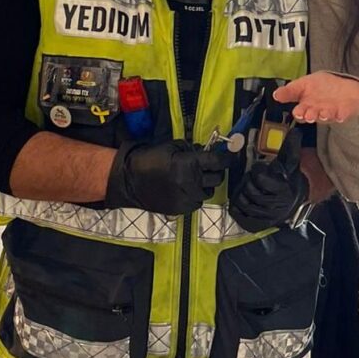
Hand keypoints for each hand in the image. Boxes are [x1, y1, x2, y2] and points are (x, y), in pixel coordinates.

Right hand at [105, 139, 234, 214]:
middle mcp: (192, 183)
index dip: (226, 158)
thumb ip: (191, 149)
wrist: (129, 180)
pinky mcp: (181, 210)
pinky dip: (196, 196)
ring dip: (206, 185)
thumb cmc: (150, 159)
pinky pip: (197, 202)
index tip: (230, 156)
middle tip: (209, 167)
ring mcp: (187, 198)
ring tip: (195, 179)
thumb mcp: (171, 147)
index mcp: (189, 165)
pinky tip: (185, 189)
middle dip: (216, 171)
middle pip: (217, 178)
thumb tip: (205, 152)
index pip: (218, 162)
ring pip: (209, 192)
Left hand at [229, 128, 307, 231]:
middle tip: (253, 179)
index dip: (258, 170)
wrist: (293, 200)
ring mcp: (265, 217)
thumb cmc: (289, 179)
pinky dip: (236, 206)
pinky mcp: (256, 225)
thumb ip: (291, 147)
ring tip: (248, 188)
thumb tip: (296, 131)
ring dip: (241, 192)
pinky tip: (242, 200)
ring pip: (242, 201)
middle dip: (249, 181)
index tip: (261, 169)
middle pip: (249, 189)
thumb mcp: (290, 163)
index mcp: (283, 190)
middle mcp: (275, 206)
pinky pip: (238, 215)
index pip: (259, 177)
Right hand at [273, 71, 358, 122]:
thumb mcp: (302, 85)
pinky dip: (342, 115)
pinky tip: (340, 114)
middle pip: (313, 116)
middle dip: (311, 116)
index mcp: (306, 106)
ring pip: (327, 116)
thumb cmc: (320, 88)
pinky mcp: (344, 111)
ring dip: (325, 116)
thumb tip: (275, 94)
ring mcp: (331, 112)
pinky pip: (343, 114)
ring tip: (324, 113)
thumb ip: (289, 91)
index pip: (300, 113)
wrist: (342, 88)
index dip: (299, 113)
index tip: (298, 112)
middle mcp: (317, 111)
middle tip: (308, 115)